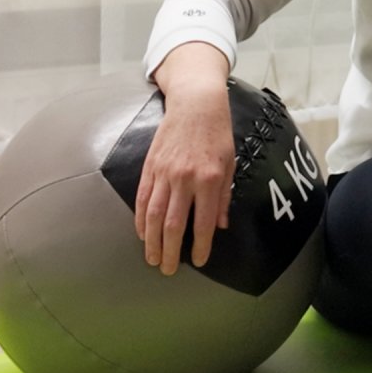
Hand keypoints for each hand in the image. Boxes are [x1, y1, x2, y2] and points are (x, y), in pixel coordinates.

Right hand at [133, 45, 233, 275]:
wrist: (196, 103)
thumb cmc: (218, 133)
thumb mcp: (230, 163)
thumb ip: (223, 196)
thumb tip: (219, 226)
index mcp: (208, 178)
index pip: (203, 221)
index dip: (201, 245)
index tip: (199, 261)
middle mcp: (185, 178)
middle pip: (174, 224)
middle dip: (171, 250)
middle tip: (168, 269)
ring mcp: (165, 172)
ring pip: (155, 214)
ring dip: (152, 241)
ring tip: (152, 258)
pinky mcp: (151, 166)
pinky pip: (143, 198)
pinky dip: (141, 219)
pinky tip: (143, 234)